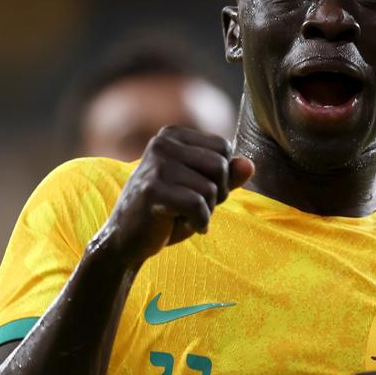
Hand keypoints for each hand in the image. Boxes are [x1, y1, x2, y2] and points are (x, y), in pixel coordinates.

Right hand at [101, 126, 253, 266]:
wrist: (126, 239)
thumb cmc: (167, 212)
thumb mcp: (201, 191)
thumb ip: (226, 176)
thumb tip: (249, 165)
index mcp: (173, 135)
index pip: (223, 147)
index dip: (222, 176)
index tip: (199, 190)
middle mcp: (162, 143)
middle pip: (220, 165)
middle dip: (217, 194)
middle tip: (194, 207)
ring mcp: (156, 164)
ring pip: (210, 188)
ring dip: (206, 211)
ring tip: (183, 215)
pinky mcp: (152, 190)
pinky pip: (197, 205)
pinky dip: (199, 222)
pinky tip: (182, 225)